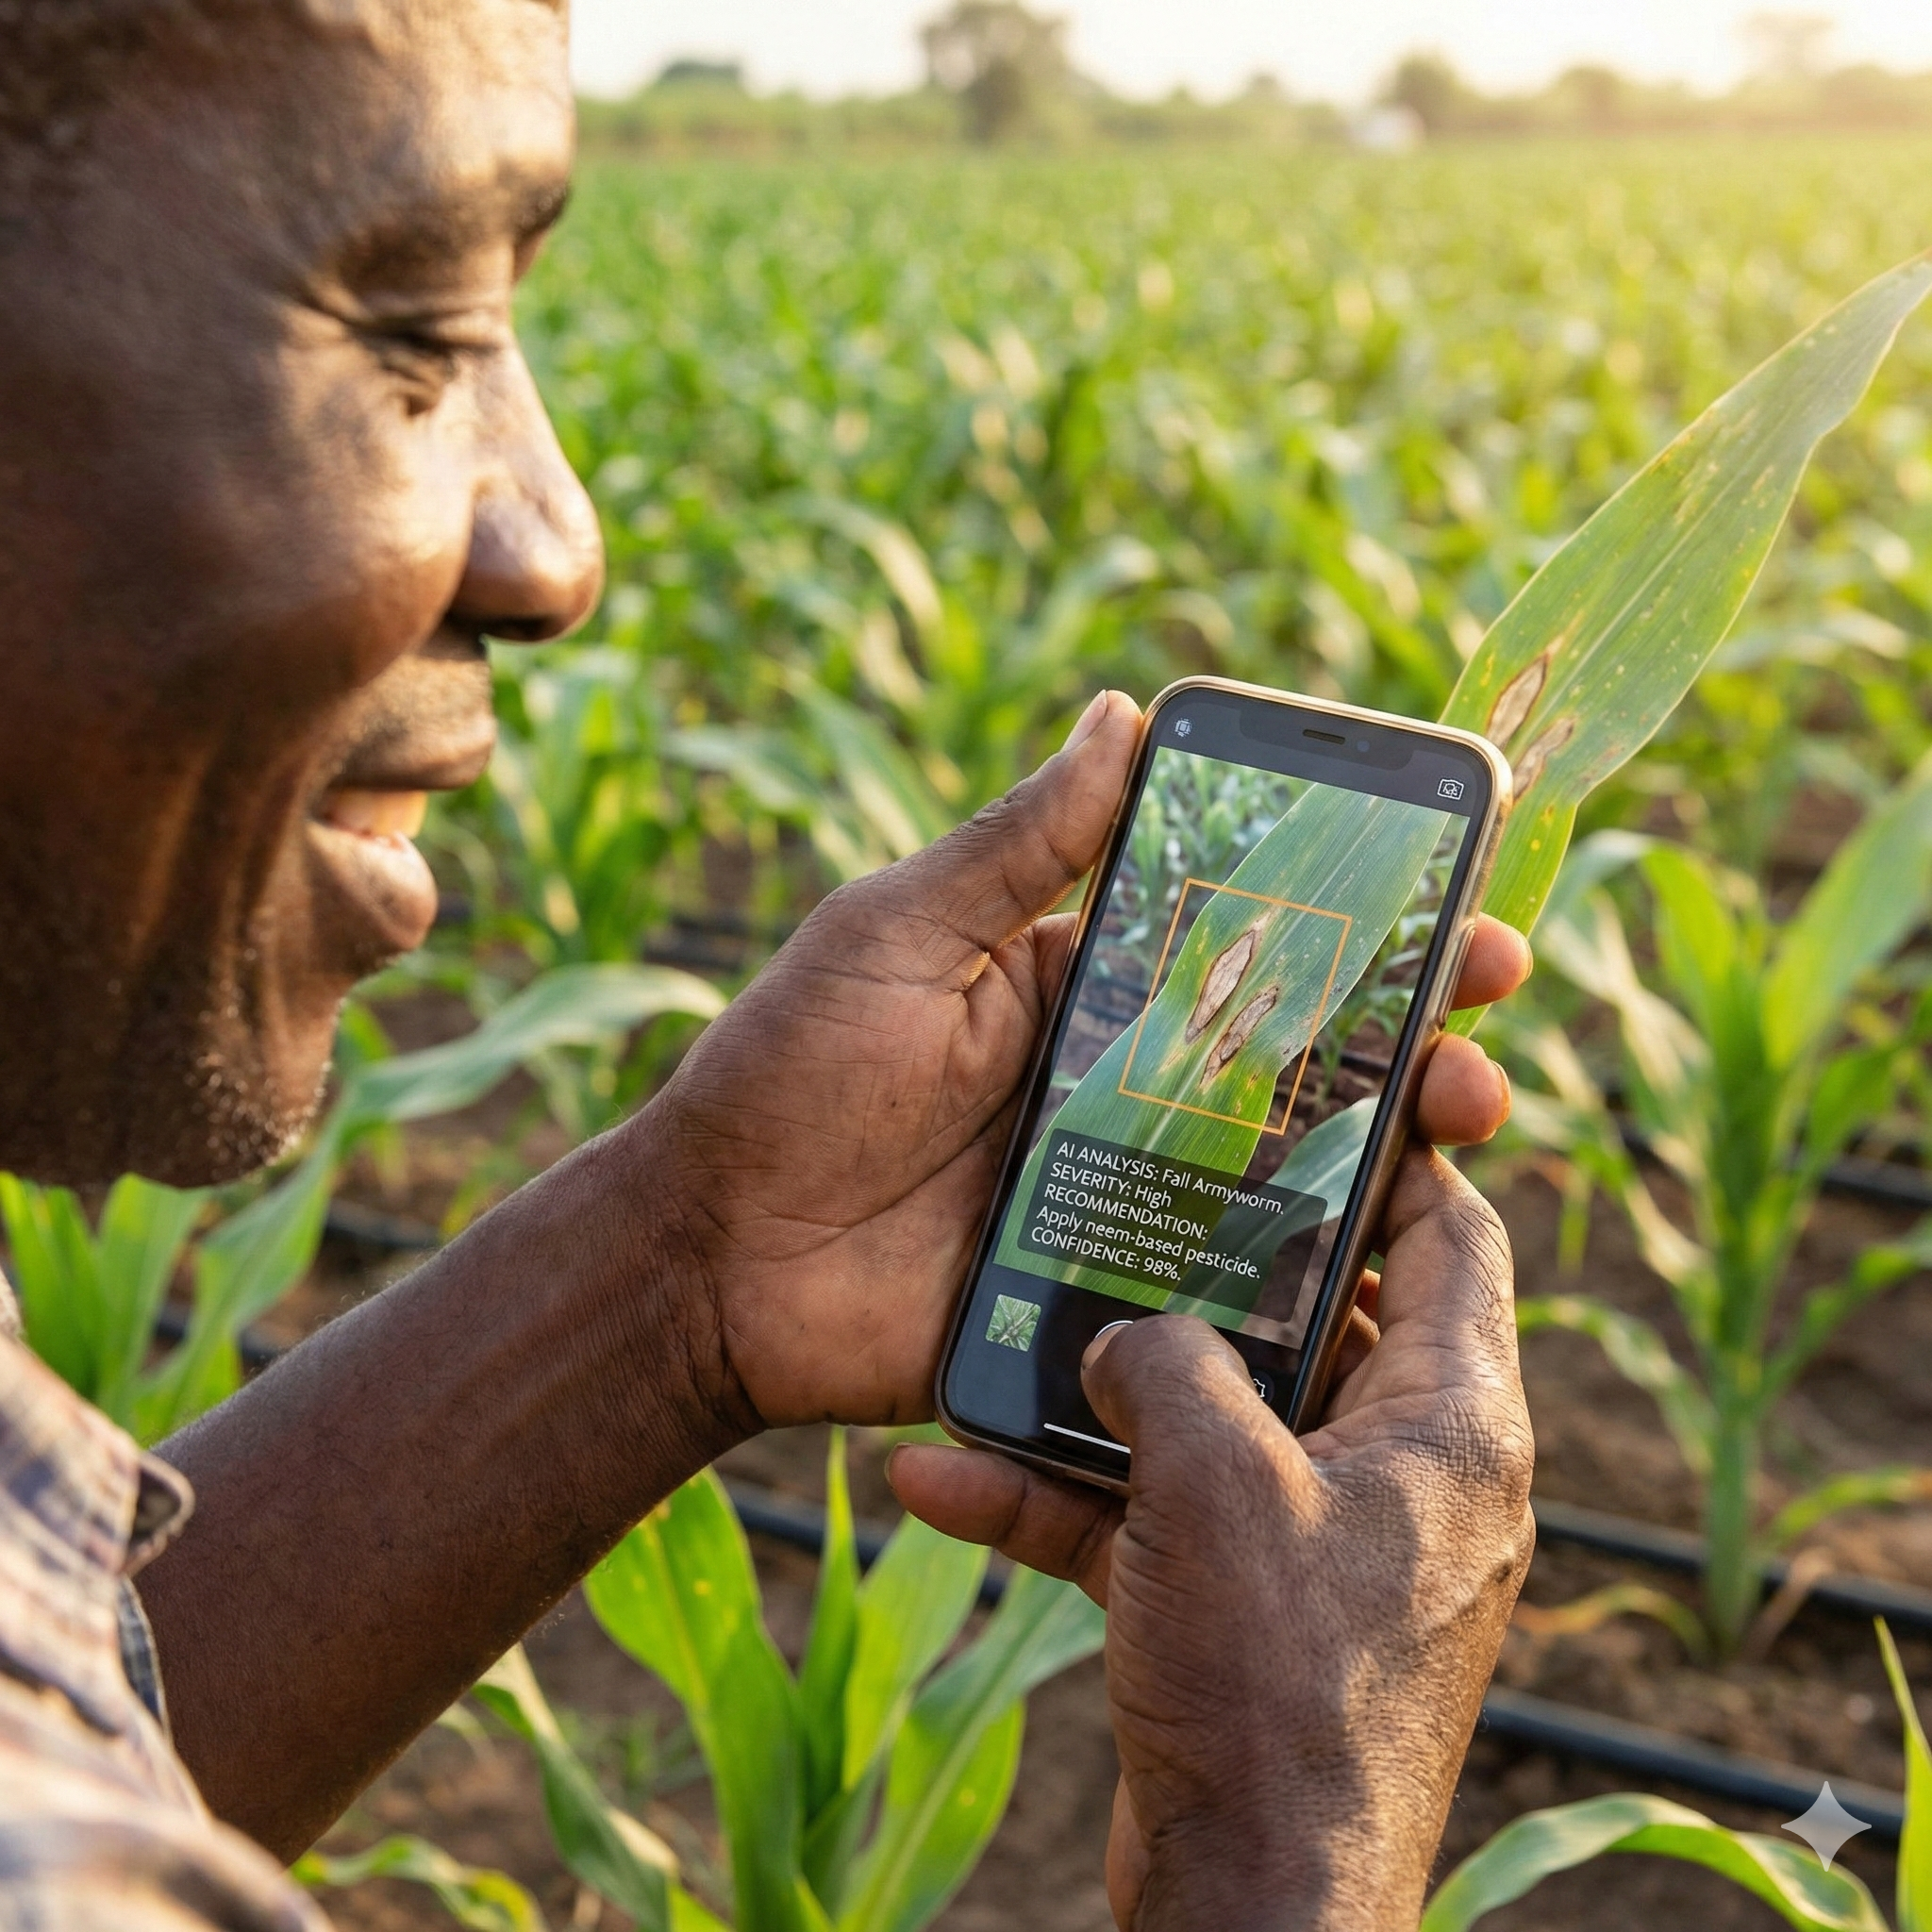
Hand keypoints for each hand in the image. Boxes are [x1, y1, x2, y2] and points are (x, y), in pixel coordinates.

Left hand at [640, 686, 1529, 1432]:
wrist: (708, 1259)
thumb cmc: (786, 1074)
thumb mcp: (895, 935)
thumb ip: (1015, 845)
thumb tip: (1120, 711)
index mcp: (1082, 984)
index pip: (1247, 936)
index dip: (1353, 917)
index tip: (1454, 896)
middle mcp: (1123, 1086)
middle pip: (1296, 1055)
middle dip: (1407, 1028)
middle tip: (1485, 1014)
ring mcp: (1123, 1195)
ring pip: (1286, 1168)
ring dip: (1389, 1142)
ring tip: (1465, 1119)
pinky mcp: (1108, 1297)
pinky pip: (1225, 1291)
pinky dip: (1309, 1279)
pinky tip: (1388, 1268)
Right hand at [889, 1161, 1533, 1929]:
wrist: (1249, 1905)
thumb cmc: (1273, 1687)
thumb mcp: (1214, 1483)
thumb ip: (1168, 1366)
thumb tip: (1126, 1340)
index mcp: (1452, 1426)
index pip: (1457, 1240)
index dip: (1398, 1155)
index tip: (1312, 1096)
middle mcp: (1406, 1477)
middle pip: (1321, 1322)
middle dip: (1215, 1266)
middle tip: (1132, 1182)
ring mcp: (1329, 1550)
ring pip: (1220, 1423)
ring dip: (1108, 1394)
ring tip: (1013, 1330)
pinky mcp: (1254, 1614)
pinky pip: (1163, 1521)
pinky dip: (1071, 1500)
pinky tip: (945, 1481)